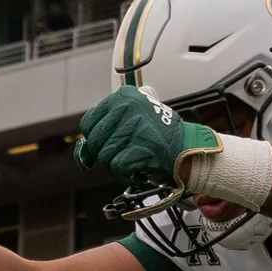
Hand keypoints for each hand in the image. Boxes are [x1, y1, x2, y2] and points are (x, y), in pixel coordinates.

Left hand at [74, 86, 219, 189]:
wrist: (188, 148)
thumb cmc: (160, 136)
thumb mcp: (132, 120)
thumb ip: (106, 131)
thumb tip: (82, 154)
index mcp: (124, 96)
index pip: (89, 123)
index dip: (95, 140)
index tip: (107, 146)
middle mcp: (128, 107)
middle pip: (96, 142)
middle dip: (107, 155)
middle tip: (125, 156)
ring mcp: (135, 126)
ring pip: (105, 157)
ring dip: (117, 166)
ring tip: (134, 162)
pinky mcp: (142, 146)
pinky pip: (117, 167)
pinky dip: (126, 174)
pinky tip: (138, 169)